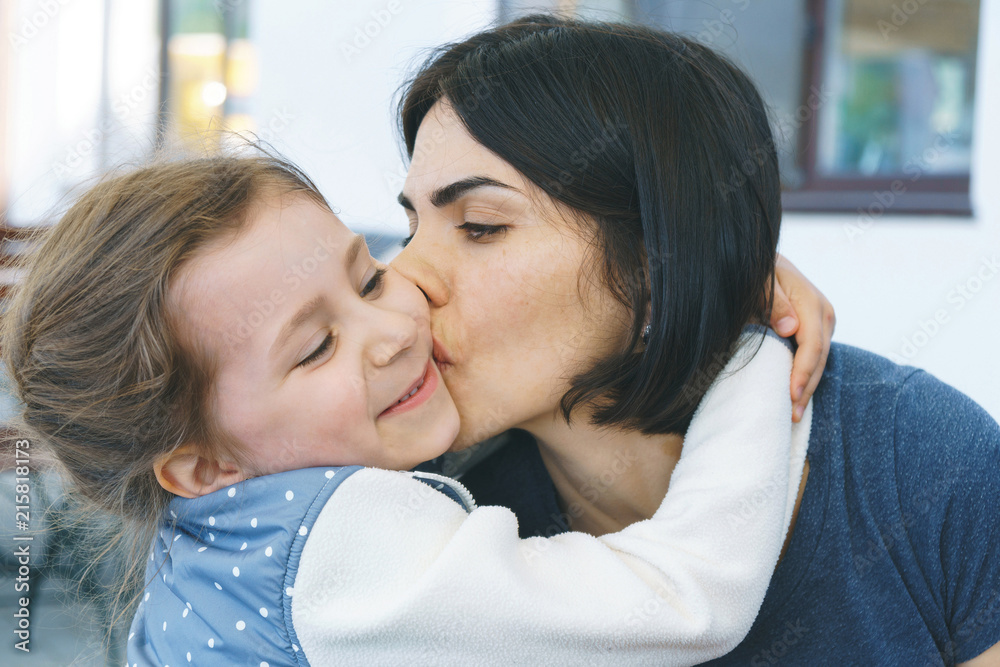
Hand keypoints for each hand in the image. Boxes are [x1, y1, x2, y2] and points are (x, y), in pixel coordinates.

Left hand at [770, 254, 835, 421]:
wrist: (765, 261)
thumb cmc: (758, 272)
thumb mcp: (761, 280)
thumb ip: (773, 301)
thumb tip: (789, 328)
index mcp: (812, 303)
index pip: (812, 345)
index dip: (802, 371)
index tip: (792, 394)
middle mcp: (823, 314)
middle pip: (819, 358)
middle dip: (807, 388)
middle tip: (791, 415)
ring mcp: (823, 323)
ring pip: (820, 361)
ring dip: (808, 387)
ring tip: (793, 413)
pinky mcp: (817, 330)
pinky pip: (814, 357)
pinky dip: (806, 377)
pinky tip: (795, 396)